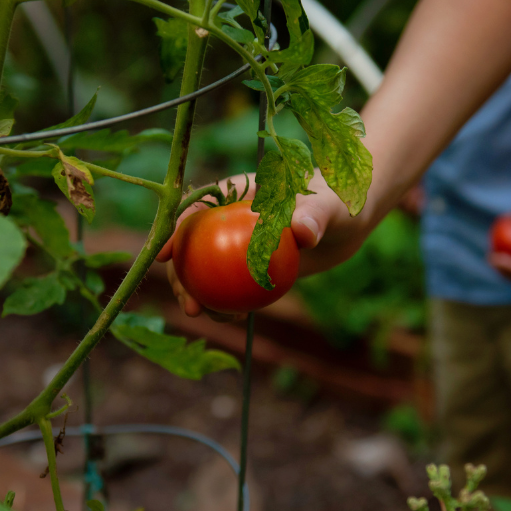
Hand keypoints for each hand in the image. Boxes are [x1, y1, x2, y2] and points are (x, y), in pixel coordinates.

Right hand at [155, 170, 364, 318]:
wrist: (347, 223)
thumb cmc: (335, 203)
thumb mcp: (326, 207)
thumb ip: (312, 216)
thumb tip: (302, 231)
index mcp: (234, 193)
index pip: (195, 209)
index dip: (173, 231)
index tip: (164, 255)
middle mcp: (228, 218)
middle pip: (191, 246)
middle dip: (179, 275)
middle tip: (190, 305)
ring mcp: (236, 244)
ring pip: (205, 269)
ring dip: (197, 293)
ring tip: (207, 316)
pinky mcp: (248, 265)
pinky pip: (230, 285)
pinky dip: (226, 301)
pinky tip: (234, 318)